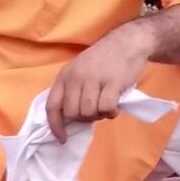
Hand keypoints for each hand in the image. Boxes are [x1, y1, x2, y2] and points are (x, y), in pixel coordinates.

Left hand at [46, 23, 151, 142]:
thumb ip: (72, 90)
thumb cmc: (103, 59)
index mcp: (65, 75)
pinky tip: (115, 105)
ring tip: (106, 105)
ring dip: (99, 115)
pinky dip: (111, 112)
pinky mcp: (112, 82)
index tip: (62, 138)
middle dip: (84, 119)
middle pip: (72, 114)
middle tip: (95, 111)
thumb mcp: (79, 70)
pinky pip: (106, 108)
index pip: (52, 106)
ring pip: (89, 113)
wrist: (127, 42)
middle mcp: (76, 77)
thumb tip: (70, 119)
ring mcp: (94, 79)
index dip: (55, 125)